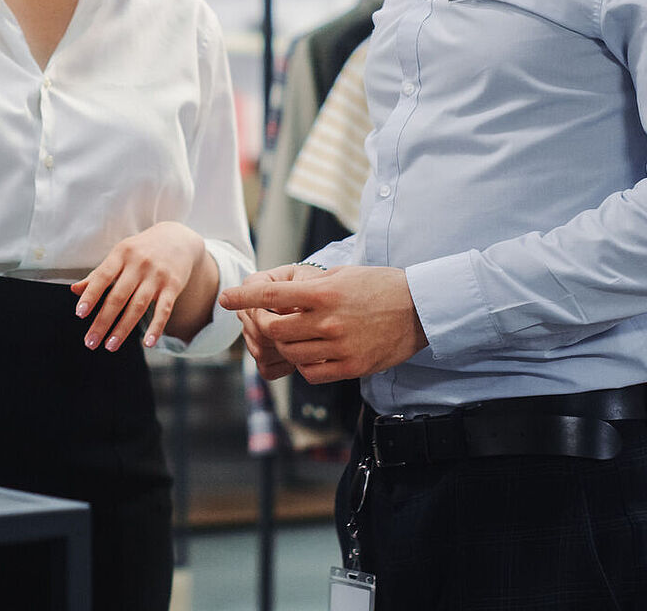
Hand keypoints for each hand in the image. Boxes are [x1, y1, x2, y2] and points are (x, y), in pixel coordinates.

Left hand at [71, 222, 210, 351]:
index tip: (79, 314)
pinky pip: (164, 310)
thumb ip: (98, 274)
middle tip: (90, 342)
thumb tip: (74, 290)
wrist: (177, 238)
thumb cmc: (141, 250)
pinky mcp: (173, 286)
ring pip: (138, 306)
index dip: (90, 295)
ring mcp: (157, 275)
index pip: (102, 276)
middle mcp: (138, 264)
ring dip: (123, 329)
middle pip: (118, 297)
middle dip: (103, 321)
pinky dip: (156, 327)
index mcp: (121, 254)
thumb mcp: (119, 255)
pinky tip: (148, 343)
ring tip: (110, 346)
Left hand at [220, 265, 426, 383]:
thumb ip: (310, 287)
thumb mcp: (342, 274)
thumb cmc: (379, 285)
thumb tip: (278, 295)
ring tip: (294, 336)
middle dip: (264, 326)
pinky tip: (311, 353)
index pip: (271, 296)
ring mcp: (340, 346)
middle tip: (267, 321)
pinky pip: (312, 373)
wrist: (421, 308)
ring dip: (285, 346)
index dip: (243, 296)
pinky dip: (304, 365)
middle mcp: (327, 321)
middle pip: (275, 331)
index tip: (225, 298)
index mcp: (323, 292)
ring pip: (291, 354)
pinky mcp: (352, 366)